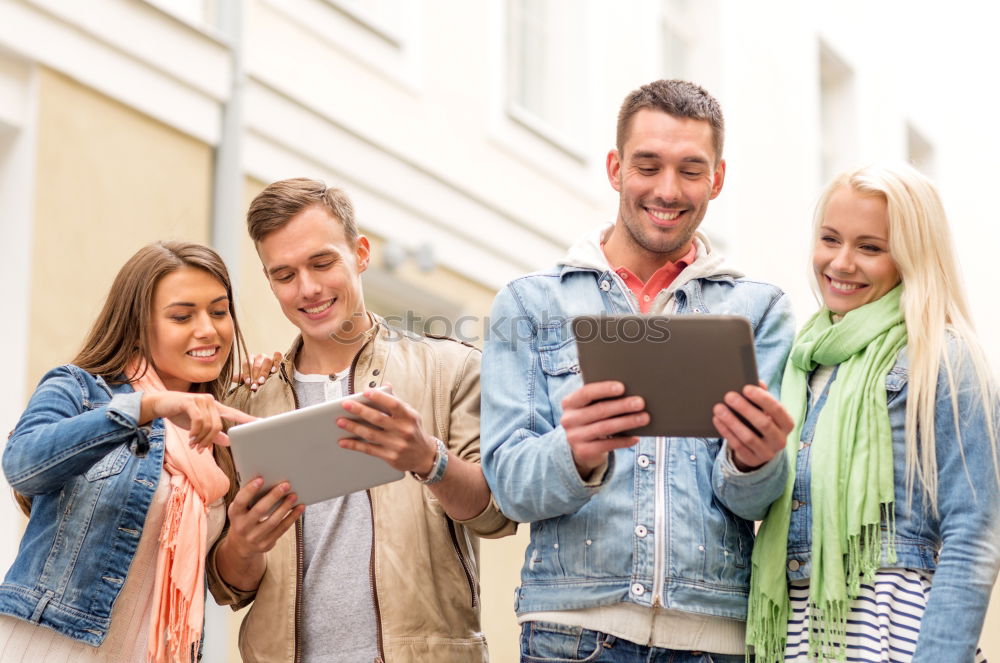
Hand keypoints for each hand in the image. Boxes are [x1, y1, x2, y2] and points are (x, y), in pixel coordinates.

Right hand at [139, 391, 255, 449]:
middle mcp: (211, 402)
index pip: (235, 414)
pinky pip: (198, 421)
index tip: (263, 423)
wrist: (160, 404)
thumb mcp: (199, 426)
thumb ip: (214, 434)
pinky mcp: (190, 401)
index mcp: (216, 407)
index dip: (248, 420)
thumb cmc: (181, 414)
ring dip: (200, 439)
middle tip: (199, 449)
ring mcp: (201, 400)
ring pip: (208, 425)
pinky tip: (189, 438)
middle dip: (209, 440)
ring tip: (192, 444)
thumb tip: (230, 442)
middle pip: (218, 426)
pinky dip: (194, 432)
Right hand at [223, 477, 303, 558]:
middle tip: (285, 485)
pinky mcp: (266, 544)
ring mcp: (254, 537)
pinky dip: (292, 517)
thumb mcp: (240, 509)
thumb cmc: (244, 518)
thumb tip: (269, 479)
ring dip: (285, 507)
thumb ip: (249, 497)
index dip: (250, 490)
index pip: (241, 501)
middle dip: (273, 496)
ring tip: (294, 496)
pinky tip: (299, 508)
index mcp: (235, 514)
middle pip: (259, 510)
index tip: (261, 479)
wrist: (241, 545)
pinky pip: (282, 529)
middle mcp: (242, 527)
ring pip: (273, 521)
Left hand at [234, 352, 282, 390]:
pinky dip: (276, 362)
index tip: (248, 383)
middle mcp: (259, 357)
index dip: (247, 373)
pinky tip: (273, 370)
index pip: (247, 364)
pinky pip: (278, 356)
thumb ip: (241, 378)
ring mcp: (269, 357)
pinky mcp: (278, 358)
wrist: (270, 377)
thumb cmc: (257, 378)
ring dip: (264, 372)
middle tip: (255, 385)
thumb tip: (231, 378)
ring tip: (262, 381)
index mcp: (250, 359)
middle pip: (257, 364)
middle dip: (255, 376)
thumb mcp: (249, 378)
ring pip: (267, 361)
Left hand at [337, 386, 438, 474]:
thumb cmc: (414, 430)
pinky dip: (355, 445)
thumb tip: (386, 385)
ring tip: (340, 421)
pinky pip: (369, 450)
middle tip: (345, 404)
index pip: (393, 404)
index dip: (379, 397)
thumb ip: (397, 401)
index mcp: (409, 416)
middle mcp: (404, 430)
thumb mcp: (411, 414)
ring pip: (371, 434)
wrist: (425, 456)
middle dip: (360, 410)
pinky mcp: (390, 457)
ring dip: (353, 427)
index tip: (365, 392)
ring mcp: (397, 445)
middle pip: (378, 419)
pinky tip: (343, 441)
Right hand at [560, 381, 647, 477]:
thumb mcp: (590, 408)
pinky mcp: (583, 451)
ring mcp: (574, 437)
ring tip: (644, 418)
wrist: (580, 448)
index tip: (622, 387)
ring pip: (605, 427)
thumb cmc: (591, 420)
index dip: (604, 389)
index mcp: (569, 403)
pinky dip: (624, 441)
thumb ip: (601, 399)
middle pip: (599, 410)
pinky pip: (608, 445)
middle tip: (640, 403)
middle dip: (622, 406)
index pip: (586, 393)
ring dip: (627, 422)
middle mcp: (569, 419)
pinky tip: (636, 437)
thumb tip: (629, 392)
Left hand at [712, 381, 793, 470]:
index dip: (762, 398)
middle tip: (728, 396)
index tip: (746, 388)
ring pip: (748, 437)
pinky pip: (738, 446)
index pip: (778, 410)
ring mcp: (767, 453)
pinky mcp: (753, 460)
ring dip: (732, 421)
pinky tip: (717, 420)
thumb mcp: (766, 411)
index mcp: (787, 424)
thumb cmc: (761, 422)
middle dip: (745, 408)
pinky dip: (726, 432)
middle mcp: (781, 440)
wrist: (759, 449)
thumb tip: (757, 382)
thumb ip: (763, 396)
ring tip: (718, 408)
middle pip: (763, 423)